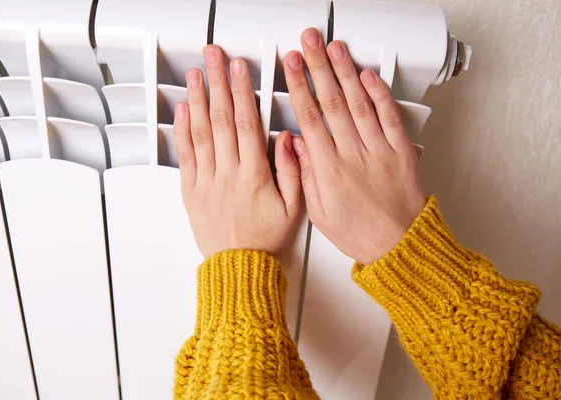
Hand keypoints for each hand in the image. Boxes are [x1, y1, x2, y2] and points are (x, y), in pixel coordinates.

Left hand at [173, 45, 302, 257]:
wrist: (239, 266)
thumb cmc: (266, 238)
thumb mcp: (294, 209)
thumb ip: (292, 171)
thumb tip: (287, 138)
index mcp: (254, 175)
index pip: (247, 124)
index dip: (243, 92)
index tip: (239, 69)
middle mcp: (228, 174)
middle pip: (222, 119)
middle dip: (218, 83)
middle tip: (213, 57)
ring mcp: (206, 181)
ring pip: (201, 132)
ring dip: (198, 99)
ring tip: (195, 73)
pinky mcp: (191, 190)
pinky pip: (185, 156)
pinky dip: (182, 130)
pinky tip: (183, 109)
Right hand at [284, 28, 425, 264]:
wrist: (399, 247)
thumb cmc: (360, 233)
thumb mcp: (319, 213)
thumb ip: (305, 176)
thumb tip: (295, 146)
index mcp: (329, 170)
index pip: (309, 118)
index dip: (299, 87)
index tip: (291, 66)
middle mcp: (354, 155)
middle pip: (332, 102)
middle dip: (318, 68)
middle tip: (309, 44)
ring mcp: (379, 151)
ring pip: (359, 103)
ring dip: (346, 72)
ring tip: (335, 49)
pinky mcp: (401, 152)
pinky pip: (390, 118)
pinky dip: (380, 94)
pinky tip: (369, 76)